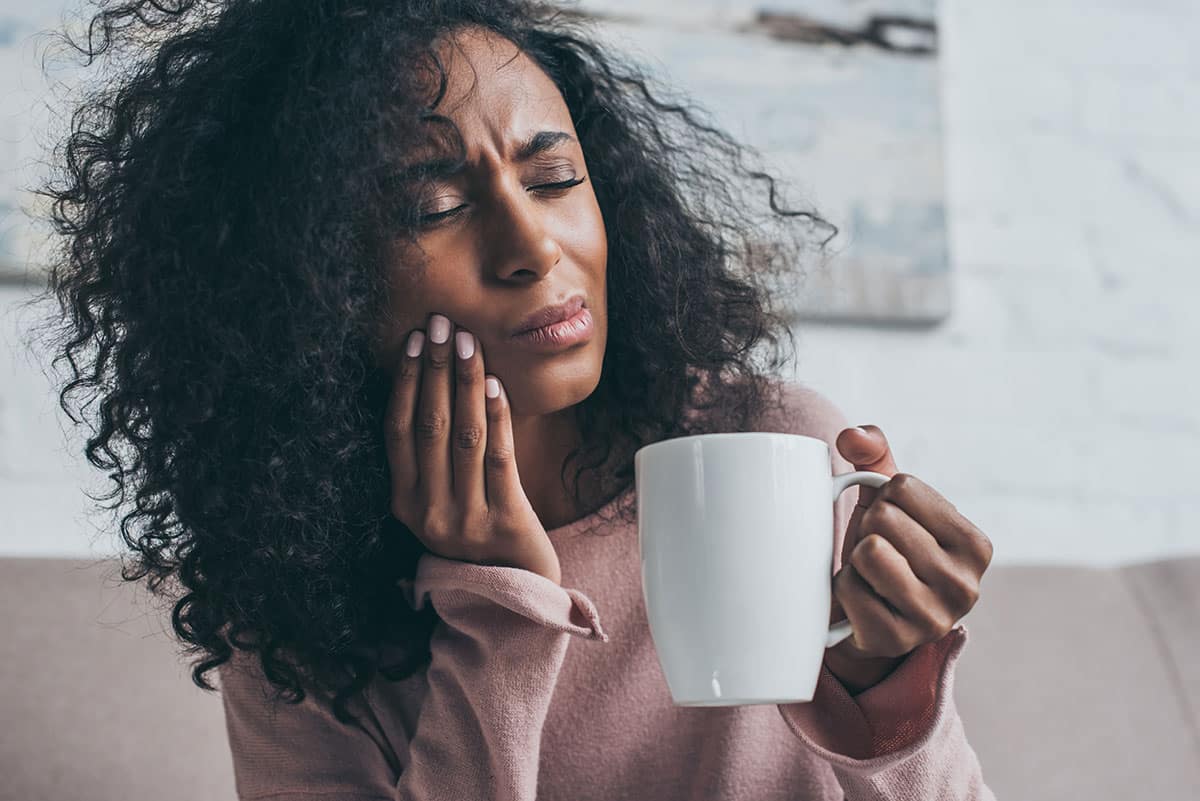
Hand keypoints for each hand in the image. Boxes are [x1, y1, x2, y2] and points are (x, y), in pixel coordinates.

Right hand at [384, 312, 562, 584]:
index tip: (415, 340)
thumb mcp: (443, 499)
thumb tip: (434, 379)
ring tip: (468, 342)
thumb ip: (433, 457)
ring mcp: (465, 520)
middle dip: (436, 369)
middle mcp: (428, 512)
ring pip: (463, 437)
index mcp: (404, 503)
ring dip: (465, 382)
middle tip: (441, 324)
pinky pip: (499, 459)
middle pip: (429, 426)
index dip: (406, 382)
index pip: (397, 430)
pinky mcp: (504, 524)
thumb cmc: (480, 531)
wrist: (518, 591)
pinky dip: (496, 417)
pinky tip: (495, 384)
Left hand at [827, 425, 992, 673]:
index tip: (894, 526)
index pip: (901, 487)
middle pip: (884, 518)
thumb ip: (874, 454)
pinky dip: (844, 588)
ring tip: (870, 575)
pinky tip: (861, 601)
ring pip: (868, 551)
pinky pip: (848, 588)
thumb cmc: (885, 547)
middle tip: (878, 553)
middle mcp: (965, 585)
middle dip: (868, 529)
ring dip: (856, 559)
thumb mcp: (888, 499)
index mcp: (975, 545)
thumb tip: (851, 435)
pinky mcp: (896, 641)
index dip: (884, 500)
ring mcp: (933, 618)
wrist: (867, 617)